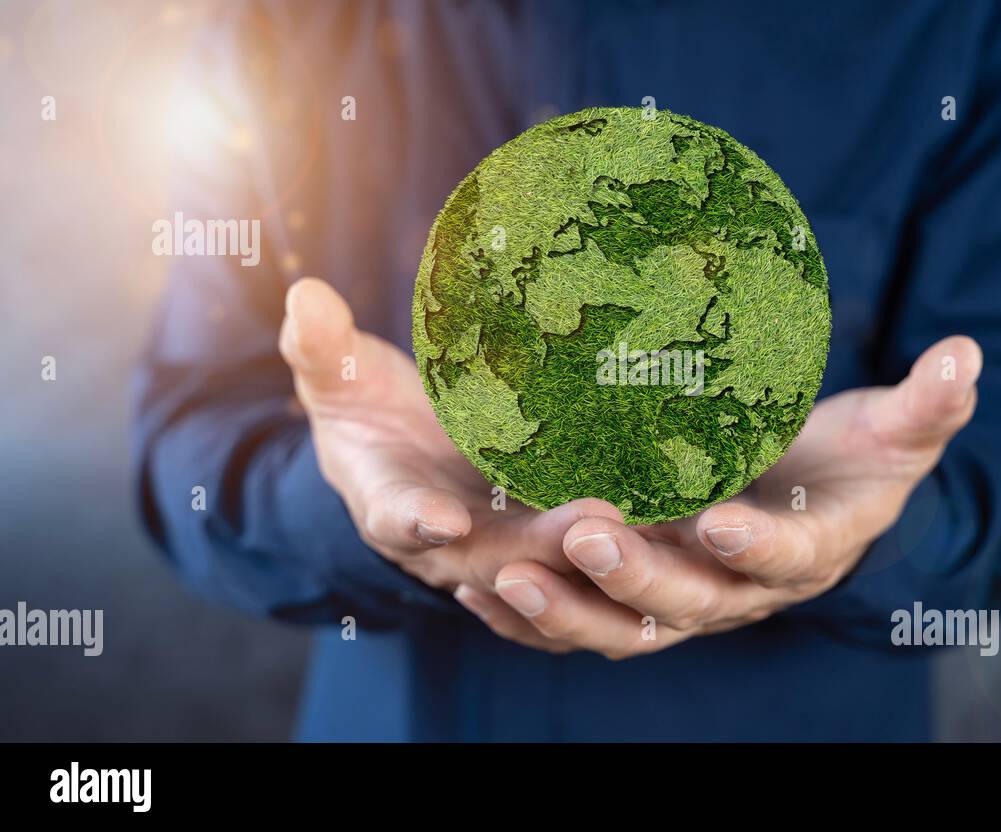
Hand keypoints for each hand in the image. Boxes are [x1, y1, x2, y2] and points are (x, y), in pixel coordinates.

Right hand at [278, 278, 620, 591]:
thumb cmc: (368, 409)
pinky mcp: (545, 534)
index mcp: (388, 505)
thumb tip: (304, 294)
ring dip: (587, 550)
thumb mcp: (340, 377)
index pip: (395, 517)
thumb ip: (324, 347)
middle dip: (535, 545)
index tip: (439, 518)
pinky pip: (583, 549)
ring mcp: (502, 543)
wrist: (405, 445)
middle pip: (489, 555)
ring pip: (546, 563)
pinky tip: (672, 521)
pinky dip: (621, 544)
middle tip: (588, 518)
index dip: (413, 520)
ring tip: (637, 519)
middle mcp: (448, 541)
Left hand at [453, 336, 981, 657]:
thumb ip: (928, 402)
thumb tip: (969, 354)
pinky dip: (534, 615)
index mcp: (805, 555)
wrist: (809, 500)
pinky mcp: (636, 593)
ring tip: (510, 576)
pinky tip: (478, 586)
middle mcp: (738, 592)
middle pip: (687, 602)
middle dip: (638, 575)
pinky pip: (582, 617)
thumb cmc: (852, 461)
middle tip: (589, 533)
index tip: (723, 519)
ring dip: (569, 607)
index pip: (783, 560)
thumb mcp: (894, 432)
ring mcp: (682, 597)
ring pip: (622, 624)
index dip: (758, 548)